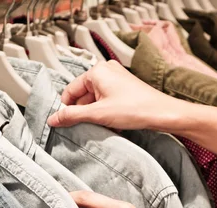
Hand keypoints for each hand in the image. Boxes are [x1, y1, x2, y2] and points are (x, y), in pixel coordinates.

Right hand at [47, 60, 180, 130]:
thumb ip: (72, 116)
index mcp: (96, 71)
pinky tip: (112, 123)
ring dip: (95, 114)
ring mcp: (116, 78)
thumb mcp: (98, 114)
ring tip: (103, 125)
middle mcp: (106, 70)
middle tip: (87, 127)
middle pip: (83, 95)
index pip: (71, 91)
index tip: (63, 123)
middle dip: (84, 112)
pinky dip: (106, 112)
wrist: (163, 113)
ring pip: (95, 99)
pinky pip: (106, 100)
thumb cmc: (135, 109)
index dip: (67, 109)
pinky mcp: (124, 88)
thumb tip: (53, 119)